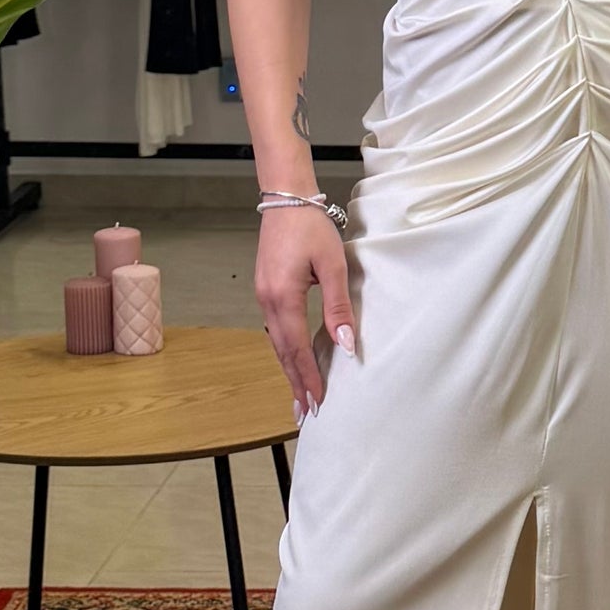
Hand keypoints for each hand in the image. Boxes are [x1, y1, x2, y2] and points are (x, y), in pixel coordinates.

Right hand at [255, 206, 354, 422]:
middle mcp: (267, 301)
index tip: (318, 402)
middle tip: (306, 412)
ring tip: (300, 394)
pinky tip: (293, 359)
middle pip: (283, 352)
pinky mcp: (266, 290)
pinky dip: (285, 349)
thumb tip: (347, 345)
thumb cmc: (310, 226)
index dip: (309, 378)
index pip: (298, 349)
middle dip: (295, 383)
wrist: (285, 197)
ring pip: (276, 342)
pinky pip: (275, 328)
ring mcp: (263, 296)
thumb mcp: (333, 265)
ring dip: (289, 369)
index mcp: (283, 298)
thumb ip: (339, 307)